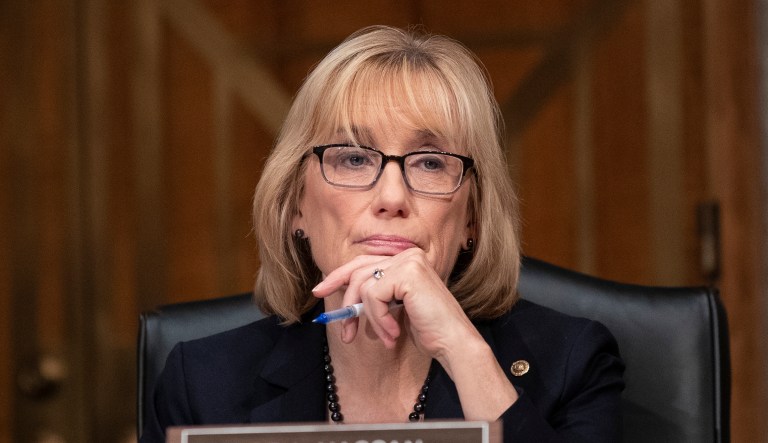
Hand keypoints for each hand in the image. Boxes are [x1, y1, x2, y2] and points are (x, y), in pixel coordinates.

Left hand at [312, 248, 482, 358]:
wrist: (452, 342)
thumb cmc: (427, 329)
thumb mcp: (394, 307)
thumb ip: (374, 295)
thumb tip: (342, 298)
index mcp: (406, 259)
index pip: (363, 262)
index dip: (338, 276)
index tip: (319, 290)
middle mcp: (408, 254)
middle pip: (358, 271)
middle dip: (346, 301)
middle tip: (344, 332)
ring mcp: (409, 261)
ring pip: (364, 287)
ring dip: (369, 318)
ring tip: (384, 337)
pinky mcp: (408, 274)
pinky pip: (373, 296)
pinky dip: (378, 319)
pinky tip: (393, 333)